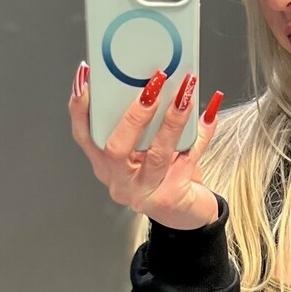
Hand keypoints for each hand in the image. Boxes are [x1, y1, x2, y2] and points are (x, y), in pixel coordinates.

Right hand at [68, 61, 225, 231]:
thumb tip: (155, 78)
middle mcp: (119, 181)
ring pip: (156, 156)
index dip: (81, 107)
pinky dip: (202, 134)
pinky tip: (210, 113)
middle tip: (152, 87)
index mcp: (105, 164)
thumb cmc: (163, 174)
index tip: (87, 77)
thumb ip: (142, 121)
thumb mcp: (145, 147)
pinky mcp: (171, 198)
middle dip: (134, 115)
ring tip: (184, 95)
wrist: (186, 213)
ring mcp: (144, 192)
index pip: (84, 134)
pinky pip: (188, 160)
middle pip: (116, 149)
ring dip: (171, 122)